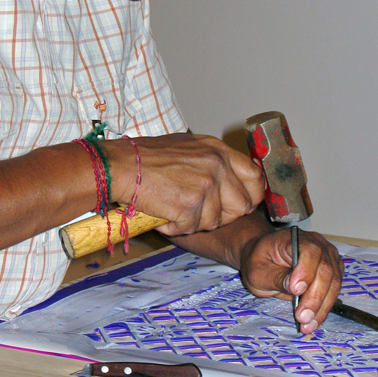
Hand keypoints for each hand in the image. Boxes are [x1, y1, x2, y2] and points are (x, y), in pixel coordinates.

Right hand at [108, 133, 264, 235]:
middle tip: (199, 213)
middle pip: (241, 206)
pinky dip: (176, 228)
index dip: (250, 196)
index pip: (255, 178)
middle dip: (223, 216)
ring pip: (215, 221)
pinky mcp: (189, 206)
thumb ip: (213, 162)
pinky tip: (163, 213)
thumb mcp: (190, 148)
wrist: (122, 165)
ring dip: (194, 222)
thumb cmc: (148, 156)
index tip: (238, 204)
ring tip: (173, 207)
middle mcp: (216, 166)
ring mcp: (205, 186)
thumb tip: (231, 182)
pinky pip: (192, 228)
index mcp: (218, 150)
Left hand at [239, 228, 343, 333]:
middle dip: (315, 297)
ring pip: (333, 283)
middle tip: (302, 317)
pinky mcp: (333, 271)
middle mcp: (317, 244)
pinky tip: (314, 321)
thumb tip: (296, 288)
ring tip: (308, 325)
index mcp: (295, 237)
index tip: (296, 291)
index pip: (309, 251)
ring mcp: (328, 257)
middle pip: (325, 269)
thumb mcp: (258, 271)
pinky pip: (334, 291)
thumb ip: (277, 278)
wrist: (265, 259)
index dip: (306, 271)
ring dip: (322, 307)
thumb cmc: (259, 262)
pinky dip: (325, 307)